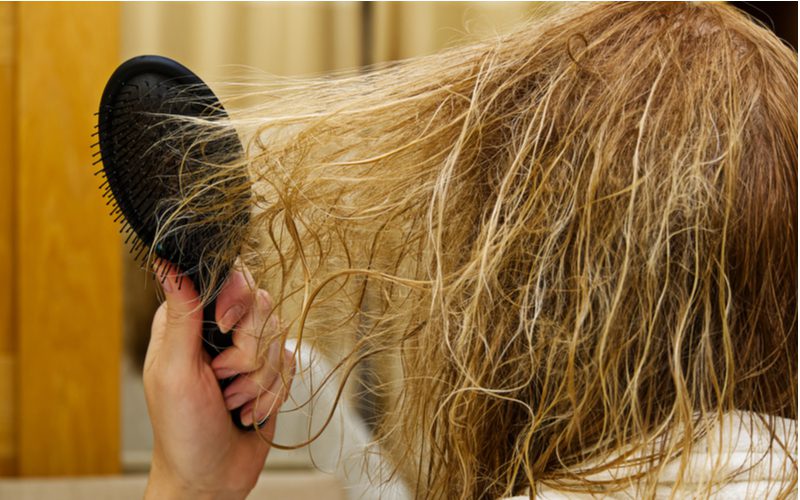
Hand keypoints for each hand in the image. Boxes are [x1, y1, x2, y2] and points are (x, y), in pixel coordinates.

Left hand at [144, 261, 294, 499]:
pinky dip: (271, 393)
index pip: (226, 277)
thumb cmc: (181, 430)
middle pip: (261, 306)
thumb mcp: (175, 371)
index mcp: (189, 320)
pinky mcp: (270, 372)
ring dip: (256, 380)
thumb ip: (181, 315)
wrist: (211, 477)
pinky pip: (291, 364)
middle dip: (247, 352)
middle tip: (221, 379)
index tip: (225, 325)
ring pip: (279, 336)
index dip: (236, 297)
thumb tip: (165, 259)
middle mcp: (220, 329)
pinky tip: (248, 411)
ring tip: (231, 402)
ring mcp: (247, 350)